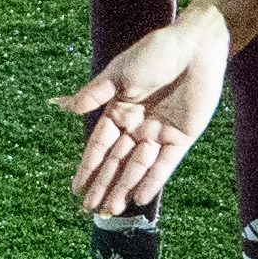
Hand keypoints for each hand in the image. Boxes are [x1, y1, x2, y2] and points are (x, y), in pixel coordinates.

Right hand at [64, 6, 234, 216]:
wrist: (194, 47)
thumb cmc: (155, 53)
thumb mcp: (118, 73)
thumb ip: (94, 94)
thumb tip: (63, 106)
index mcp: (118, 110)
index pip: (99, 146)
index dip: (88, 168)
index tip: (76, 190)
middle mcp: (136, 125)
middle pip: (116, 161)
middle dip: (103, 185)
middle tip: (89, 210)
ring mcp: (159, 133)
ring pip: (137, 167)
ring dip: (123, 188)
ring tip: (110, 211)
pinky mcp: (181, 137)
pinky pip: (165, 164)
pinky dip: (152, 181)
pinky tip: (139, 198)